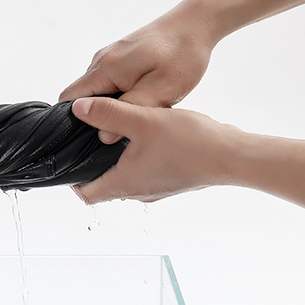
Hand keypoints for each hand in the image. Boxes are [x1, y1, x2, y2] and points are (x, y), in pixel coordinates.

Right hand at [59, 11, 214, 141]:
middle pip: (81, 97)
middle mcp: (102, 60)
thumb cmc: (183, 55)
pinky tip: (139, 102)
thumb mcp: (161, 90)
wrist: (197, 22)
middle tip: (118, 132)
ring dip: (109, 107)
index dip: (74, 121)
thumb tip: (103, 135)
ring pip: (96, 91)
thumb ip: (130, 111)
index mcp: (106, 68)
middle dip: (94, 117)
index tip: (89, 139)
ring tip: (133, 117)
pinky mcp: (120, 57)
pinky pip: (108, 82)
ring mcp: (110, 56)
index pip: (69, 98)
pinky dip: (118, 96)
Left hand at [70, 96, 304, 225]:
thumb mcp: (143, 120)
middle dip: (94, 165)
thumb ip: (108, 113)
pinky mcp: (172, 181)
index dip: (73, 179)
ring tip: (119, 132)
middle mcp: (138, 193)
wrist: (233, 155)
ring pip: (126, 178)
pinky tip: (148, 136)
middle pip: (104, 186)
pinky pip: (146, 173)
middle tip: (92, 138)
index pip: (85, 195)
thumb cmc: (191, 142)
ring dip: (118, 160)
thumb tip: (79, 109)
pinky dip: (139, 158)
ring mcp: (156, 190)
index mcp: (124, 184)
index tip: (71, 157)